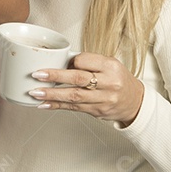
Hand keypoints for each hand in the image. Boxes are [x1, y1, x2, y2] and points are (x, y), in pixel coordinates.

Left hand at [28, 52, 143, 125]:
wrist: (134, 101)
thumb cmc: (118, 79)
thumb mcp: (110, 64)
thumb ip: (89, 62)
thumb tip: (62, 61)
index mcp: (110, 67)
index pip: (84, 61)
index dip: (69, 61)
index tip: (57, 61)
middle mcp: (108, 83)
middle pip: (78, 79)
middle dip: (55, 77)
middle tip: (37, 75)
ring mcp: (102, 99)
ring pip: (74, 96)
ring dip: (52, 95)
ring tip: (36, 92)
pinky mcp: (96, 111)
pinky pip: (73, 108)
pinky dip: (57, 106)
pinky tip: (44, 104)